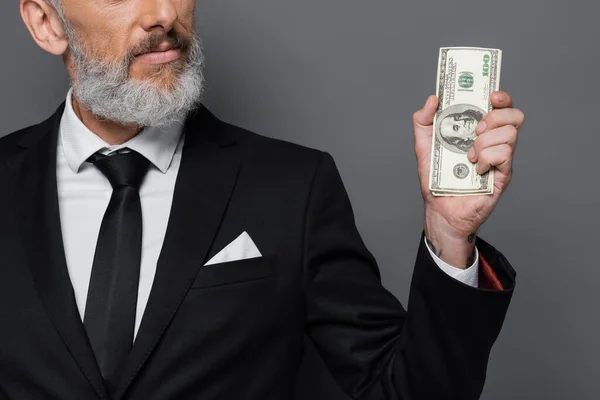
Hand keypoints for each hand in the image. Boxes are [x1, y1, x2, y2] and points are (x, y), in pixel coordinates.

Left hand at [413, 91, 523, 267]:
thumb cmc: (435, 178)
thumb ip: (423, 120)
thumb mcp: (423, 145)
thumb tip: (432, 98)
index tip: (491, 95)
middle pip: (514, 115)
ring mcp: (501, 158)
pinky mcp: (503, 174)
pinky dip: (486, 158)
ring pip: (509, 134)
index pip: (501, 106)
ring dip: (485, 142)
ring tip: (469, 156)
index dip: (502, 96)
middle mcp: (495, 141)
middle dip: (495, 117)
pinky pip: (504, 155)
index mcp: (479, 130)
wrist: (440, 208)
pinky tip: (475, 169)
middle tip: (477, 130)